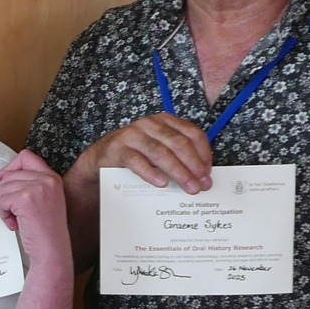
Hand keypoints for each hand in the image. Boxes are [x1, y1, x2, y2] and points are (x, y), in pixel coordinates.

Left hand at [0, 149, 70, 258]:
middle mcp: (47, 179)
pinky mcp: (25, 198)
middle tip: (14, 212)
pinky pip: (2, 200)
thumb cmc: (45, 230)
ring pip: (3, 188)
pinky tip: (15, 224)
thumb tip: (0, 176)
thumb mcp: (43, 200)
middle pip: (10, 174)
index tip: (0, 177)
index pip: (26, 156)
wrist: (51, 249)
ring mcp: (37, 187)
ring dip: (4, 206)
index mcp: (52, 177)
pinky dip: (4, 214)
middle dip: (5, 194)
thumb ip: (28, 184)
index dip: (10, 166)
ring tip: (17, 219)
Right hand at [80, 113, 213, 193]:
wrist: (101, 158)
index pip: (192, 133)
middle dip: (194, 165)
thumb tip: (200, 174)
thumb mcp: (159, 148)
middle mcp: (150, 124)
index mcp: (165, 121)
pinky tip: (162, 183)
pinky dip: (151, 173)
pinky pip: (137, 161)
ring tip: (189, 187)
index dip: (203, 153)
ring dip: (178, 172)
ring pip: (161, 153)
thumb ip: (177, 154)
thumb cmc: (135, 154)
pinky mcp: (118, 149)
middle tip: (202, 183)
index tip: (208, 172)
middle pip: (179, 143)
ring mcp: (133, 135)